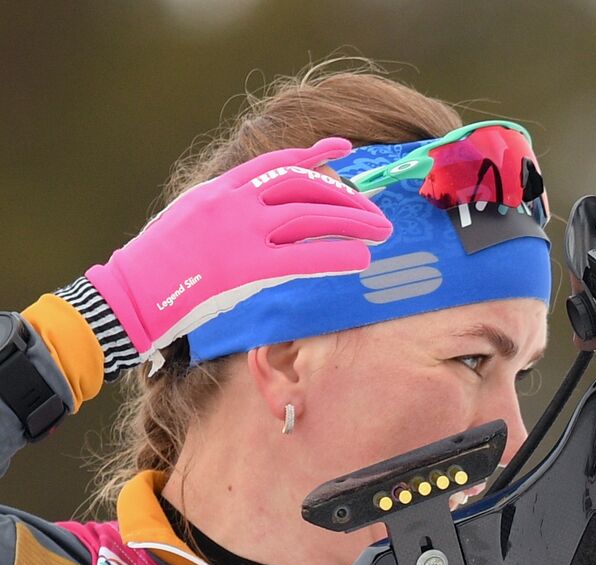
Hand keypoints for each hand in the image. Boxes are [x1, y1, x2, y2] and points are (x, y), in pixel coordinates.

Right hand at [86, 137, 391, 364]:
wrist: (127, 297)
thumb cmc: (155, 269)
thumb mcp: (187, 222)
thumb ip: (224, 212)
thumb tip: (263, 217)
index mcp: (218, 191)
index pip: (275, 163)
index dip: (315, 154)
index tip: (344, 149)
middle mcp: (231, 204)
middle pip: (303, 186)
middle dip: (347, 197)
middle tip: (377, 211)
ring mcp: (238, 234)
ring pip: (310, 217)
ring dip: (353, 222)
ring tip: (383, 232)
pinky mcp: (245, 269)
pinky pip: (303, 259)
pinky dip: (337, 256)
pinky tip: (361, 259)